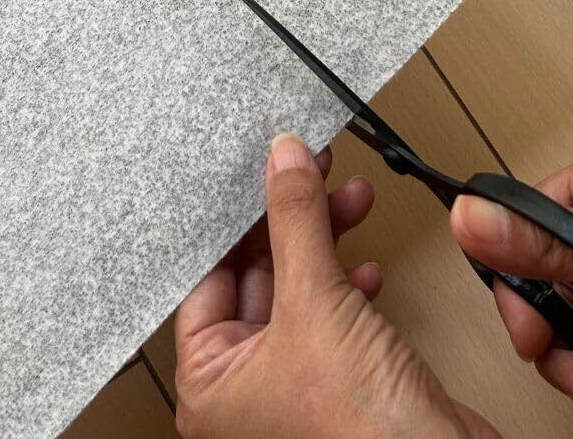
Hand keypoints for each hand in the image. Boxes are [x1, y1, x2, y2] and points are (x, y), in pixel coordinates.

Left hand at [174, 132, 498, 437]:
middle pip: (256, 274)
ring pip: (299, 288)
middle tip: (309, 170)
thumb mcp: (315, 303)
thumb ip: (295, 223)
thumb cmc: (360, 432)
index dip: (234, 220)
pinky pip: (333, 313)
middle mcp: (244, 386)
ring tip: (350, 196)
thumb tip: (283, 161)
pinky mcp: (340, 380)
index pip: (206, 277)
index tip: (255, 172)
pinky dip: (349, 282)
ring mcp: (294, 383)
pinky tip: (366, 266)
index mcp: (209, 383)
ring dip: (327, 240)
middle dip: (290, 220)